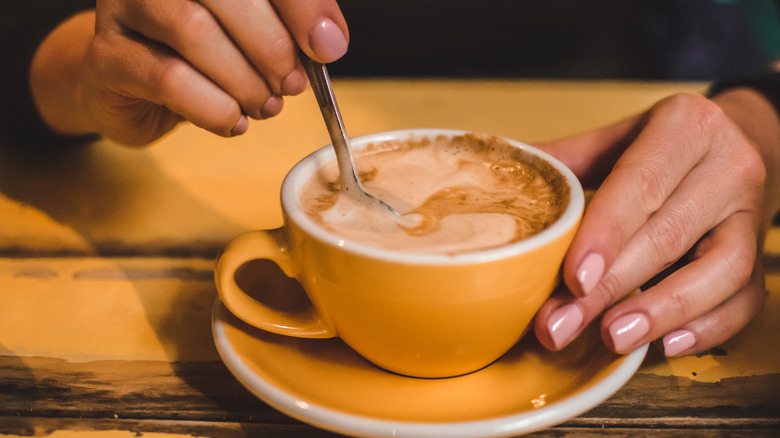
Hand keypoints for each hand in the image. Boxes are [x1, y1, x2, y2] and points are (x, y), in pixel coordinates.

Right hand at [31, 0, 347, 144]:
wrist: (133, 85)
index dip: (302, 7)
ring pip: (194, 32)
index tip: (327, 48)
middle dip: (272, 48)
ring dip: (244, 81)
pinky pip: (169, 80)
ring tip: (263, 105)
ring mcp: (123, 5)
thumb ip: (293, 24)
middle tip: (291, 84)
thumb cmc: (203, 52)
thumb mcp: (257, 30)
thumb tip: (329, 41)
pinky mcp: (107, 55)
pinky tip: (231, 120)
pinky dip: (213, 108)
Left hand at [533, 91, 779, 356]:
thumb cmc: (664, 145)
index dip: (607, 235)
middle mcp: (728, 167)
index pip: (642, 184)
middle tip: (563, 325)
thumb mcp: (616, 138)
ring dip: (663, 312)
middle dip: (613, 288)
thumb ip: (565, 161)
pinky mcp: (761, 252)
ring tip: (612, 338)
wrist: (743, 139)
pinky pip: (746, 297)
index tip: (573, 279)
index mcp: (685, 127)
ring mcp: (752, 214)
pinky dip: (708, 326)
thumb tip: (497, 182)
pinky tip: (666, 344)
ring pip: (721, 271)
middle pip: (670, 236)